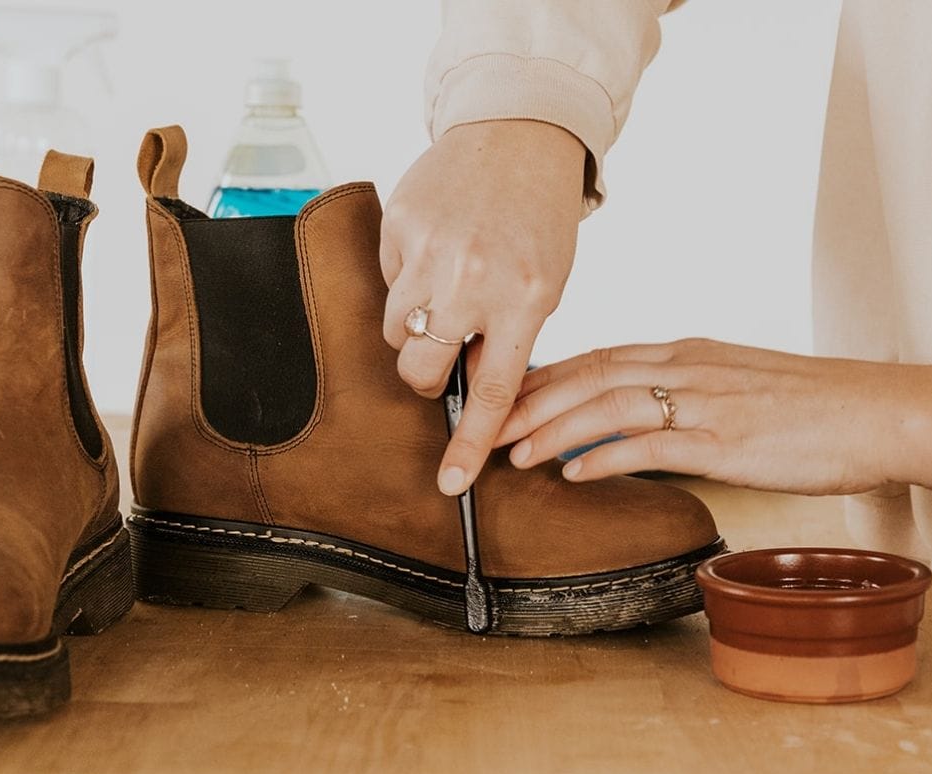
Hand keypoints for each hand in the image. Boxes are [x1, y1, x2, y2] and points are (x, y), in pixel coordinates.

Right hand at [380, 120, 585, 494]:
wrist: (518, 133)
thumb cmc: (538, 217)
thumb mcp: (545, 284)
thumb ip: (508, 337)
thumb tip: (467, 392)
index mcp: (525, 300)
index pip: (490, 393)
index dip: (469, 445)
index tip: (450, 484)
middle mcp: (474, 280)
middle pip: (419, 369)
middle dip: (423, 374)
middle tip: (440, 350)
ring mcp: (431, 253)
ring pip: (394, 331)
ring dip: (413, 325)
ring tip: (443, 286)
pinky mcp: (399, 226)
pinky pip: (386, 281)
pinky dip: (406, 276)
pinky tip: (435, 246)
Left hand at [496, 338, 931, 502]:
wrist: (887, 411)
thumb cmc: (817, 409)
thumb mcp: (738, 391)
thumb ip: (684, 400)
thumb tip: (632, 428)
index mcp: (688, 354)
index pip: (598, 357)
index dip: (541, 377)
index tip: (497, 396)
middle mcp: (689, 367)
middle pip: (588, 374)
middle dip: (526, 399)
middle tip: (477, 424)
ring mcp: (708, 400)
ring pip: (609, 404)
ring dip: (552, 428)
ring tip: (509, 452)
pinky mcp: (729, 439)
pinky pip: (654, 443)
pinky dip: (605, 455)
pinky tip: (572, 472)